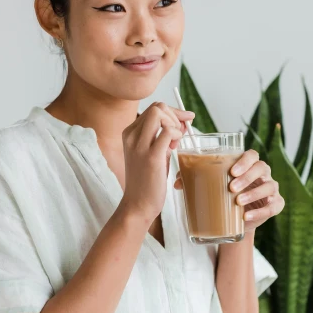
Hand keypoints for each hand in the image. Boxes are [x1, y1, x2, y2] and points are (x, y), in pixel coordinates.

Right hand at [119, 102, 194, 224]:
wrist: (137, 205)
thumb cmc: (147, 180)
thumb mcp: (151, 152)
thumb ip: (163, 136)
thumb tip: (183, 120)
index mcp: (129, 133)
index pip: (153, 108)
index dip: (172, 113)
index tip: (182, 124)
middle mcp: (131, 135)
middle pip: (157, 107)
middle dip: (175, 116)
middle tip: (179, 135)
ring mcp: (139, 145)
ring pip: (160, 113)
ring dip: (175, 124)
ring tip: (175, 143)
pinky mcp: (151, 156)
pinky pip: (168, 131)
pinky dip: (176, 134)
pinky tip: (175, 147)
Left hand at [174, 148, 284, 232]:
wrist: (235, 219)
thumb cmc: (223, 195)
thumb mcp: (211, 185)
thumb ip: (194, 179)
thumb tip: (177, 182)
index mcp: (248, 164)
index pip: (251, 155)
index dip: (244, 161)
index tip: (231, 171)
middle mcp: (262, 174)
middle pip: (262, 168)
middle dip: (247, 177)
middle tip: (232, 187)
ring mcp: (271, 189)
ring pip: (269, 186)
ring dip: (254, 193)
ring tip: (238, 202)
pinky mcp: (276, 205)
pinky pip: (273, 205)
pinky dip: (261, 211)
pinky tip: (246, 216)